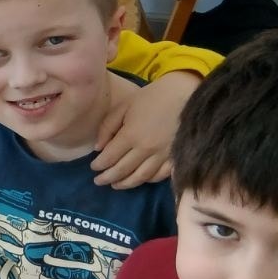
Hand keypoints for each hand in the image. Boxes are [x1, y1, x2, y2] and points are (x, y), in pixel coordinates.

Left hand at [92, 71, 197, 187]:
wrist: (186, 94)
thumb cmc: (152, 97)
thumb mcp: (124, 107)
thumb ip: (107, 127)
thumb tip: (98, 149)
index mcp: (130, 135)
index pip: (109, 158)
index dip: (99, 165)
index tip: (93, 168)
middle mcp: (146, 149)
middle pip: (123, 170)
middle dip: (108, 177)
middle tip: (98, 181)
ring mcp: (163, 155)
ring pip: (141, 177)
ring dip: (126, 183)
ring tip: (116, 185)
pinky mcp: (177, 156)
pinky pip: (161, 175)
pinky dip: (148, 180)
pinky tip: (141, 179)